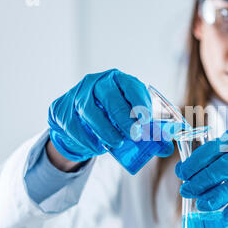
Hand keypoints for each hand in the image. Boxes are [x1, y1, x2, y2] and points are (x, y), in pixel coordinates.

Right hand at [48, 69, 173, 161]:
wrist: (80, 124)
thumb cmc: (112, 119)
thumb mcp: (131, 120)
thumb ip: (150, 133)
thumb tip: (166, 148)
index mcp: (118, 80)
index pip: (130, 85)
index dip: (140, 102)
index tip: (146, 121)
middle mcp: (96, 82)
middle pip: (109, 95)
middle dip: (123, 117)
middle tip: (134, 134)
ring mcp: (76, 94)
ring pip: (89, 110)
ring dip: (105, 129)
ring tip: (117, 143)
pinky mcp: (61, 109)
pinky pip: (72, 125)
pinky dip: (86, 138)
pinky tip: (97, 146)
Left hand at [175, 126, 227, 219]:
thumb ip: (220, 156)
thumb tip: (188, 172)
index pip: (215, 147)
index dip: (196, 161)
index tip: (182, 173)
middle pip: (225, 166)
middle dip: (202, 180)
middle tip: (187, 190)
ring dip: (216, 197)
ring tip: (201, 204)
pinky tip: (226, 214)